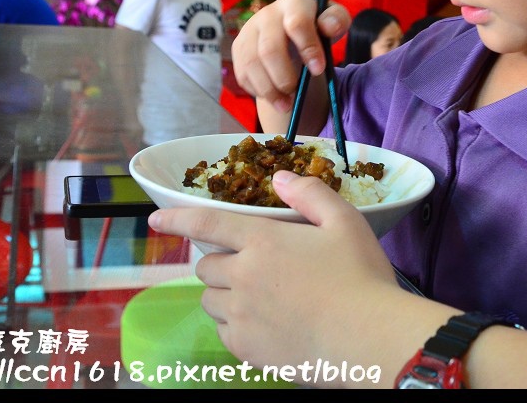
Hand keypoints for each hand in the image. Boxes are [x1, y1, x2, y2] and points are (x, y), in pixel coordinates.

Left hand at [147, 170, 401, 376]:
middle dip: (220, 262)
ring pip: (210, 301)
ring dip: (223, 294)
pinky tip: (262, 324)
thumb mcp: (346, 222)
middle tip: (251, 266)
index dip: (177, 219)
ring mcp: (241, 316)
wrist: (370, 340)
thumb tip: (280, 178)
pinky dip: (233, 324)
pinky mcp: (247, 349)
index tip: (155, 219)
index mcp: (263, 241)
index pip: (206, 223)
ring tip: (256, 296)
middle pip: (206, 267)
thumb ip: (310, 194)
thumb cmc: (362, 277)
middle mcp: (242, 277)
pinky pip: (222, 332)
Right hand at [230, 0, 350, 114]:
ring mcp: (249, 30)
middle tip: (296, 93)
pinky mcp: (239, 48)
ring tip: (286, 105)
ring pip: (252, 64)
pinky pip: (243, 74)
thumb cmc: (317, 27)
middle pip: (269, 49)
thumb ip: (336, 20)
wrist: (293, 32)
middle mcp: (267, 14)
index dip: (308, 48)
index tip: (318, 70)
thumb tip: (328, 26)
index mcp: (294, 3)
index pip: (297, 24)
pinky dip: (258, 90)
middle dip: (284, 77)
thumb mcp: (334, 21)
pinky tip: (274, 97)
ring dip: (269, 90)